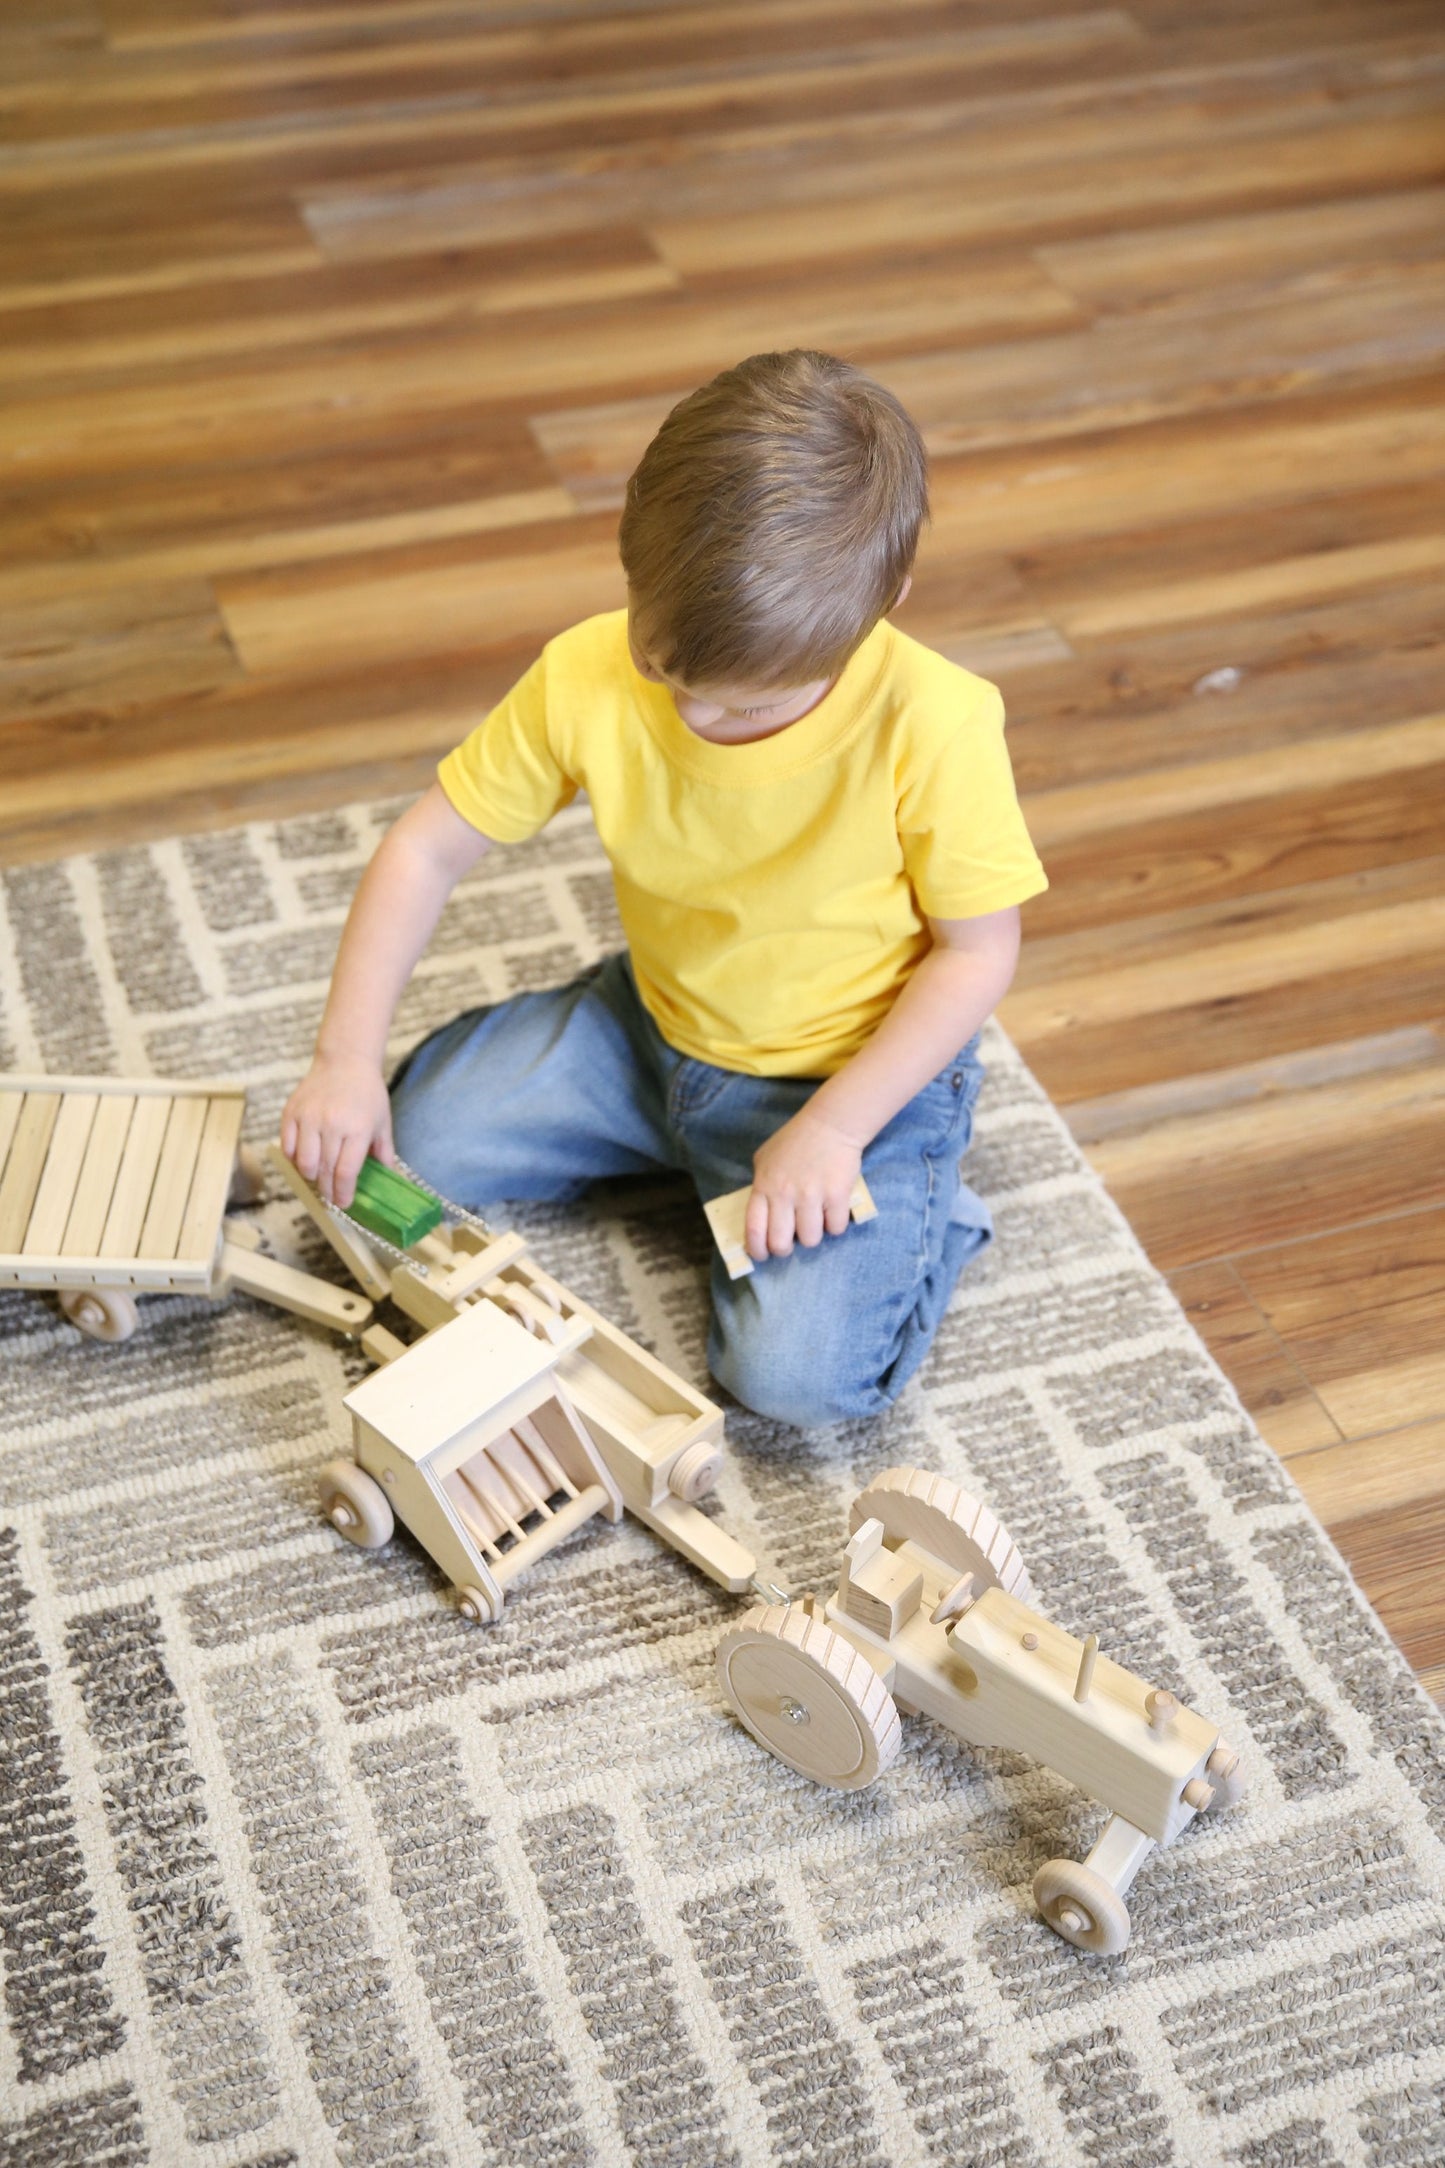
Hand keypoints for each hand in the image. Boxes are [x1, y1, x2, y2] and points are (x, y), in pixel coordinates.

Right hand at [280, 1054, 393, 1208]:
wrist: (345, 1061)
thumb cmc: (367, 1094)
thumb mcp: (382, 1122)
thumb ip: (384, 1153)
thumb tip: (390, 1180)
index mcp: (357, 1129)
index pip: (346, 1172)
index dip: (344, 1193)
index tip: (344, 1204)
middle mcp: (331, 1124)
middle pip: (324, 1171)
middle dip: (328, 1190)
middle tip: (332, 1197)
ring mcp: (309, 1118)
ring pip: (304, 1163)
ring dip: (311, 1177)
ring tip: (319, 1178)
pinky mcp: (291, 1112)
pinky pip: (288, 1147)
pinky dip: (295, 1160)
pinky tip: (305, 1160)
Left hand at [745, 1108, 862, 1261]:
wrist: (830, 1124)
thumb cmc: (796, 1140)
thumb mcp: (765, 1158)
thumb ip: (760, 1184)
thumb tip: (759, 1215)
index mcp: (764, 1186)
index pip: (754, 1230)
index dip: (758, 1250)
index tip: (763, 1255)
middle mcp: (785, 1194)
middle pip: (781, 1243)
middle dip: (785, 1249)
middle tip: (791, 1242)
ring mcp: (812, 1195)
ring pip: (810, 1240)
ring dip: (813, 1235)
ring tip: (815, 1220)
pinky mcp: (837, 1195)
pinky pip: (835, 1229)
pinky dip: (834, 1225)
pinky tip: (832, 1211)